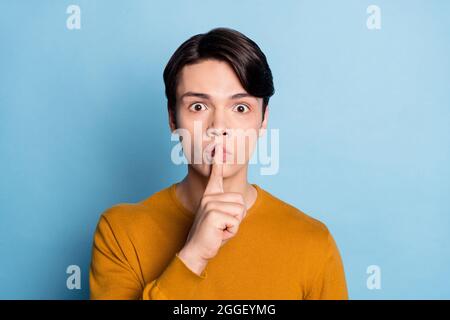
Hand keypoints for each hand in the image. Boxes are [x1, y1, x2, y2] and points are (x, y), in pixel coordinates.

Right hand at [178, 143, 246, 274]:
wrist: (197, 250)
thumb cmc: (212, 235)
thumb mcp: (222, 217)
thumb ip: (228, 207)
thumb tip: (237, 199)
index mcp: (210, 196)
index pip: (216, 176)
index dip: (218, 162)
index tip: (218, 146)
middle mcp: (209, 197)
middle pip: (240, 202)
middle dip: (237, 218)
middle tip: (223, 226)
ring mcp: (210, 204)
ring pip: (240, 212)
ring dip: (234, 225)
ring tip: (220, 229)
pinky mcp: (213, 214)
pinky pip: (235, 222)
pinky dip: (231, 232)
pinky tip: (219, 234)